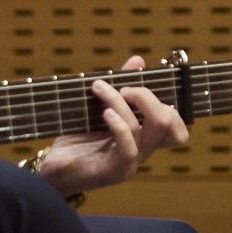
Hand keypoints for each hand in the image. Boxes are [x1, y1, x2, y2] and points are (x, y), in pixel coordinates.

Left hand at [34, 55, 189, 194]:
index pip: (179, 128)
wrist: (52, 168)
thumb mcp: (99, 108)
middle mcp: (143, 150)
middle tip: (123, 89)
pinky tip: (104, 113)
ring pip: (146, 128)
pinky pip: (128, 147)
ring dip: (120, 100)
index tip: (143, 85)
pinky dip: (119, 124)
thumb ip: (121, 87)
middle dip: (148, 96)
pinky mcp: (115, 171)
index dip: (173, 105)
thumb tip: (138, 61)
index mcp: (144, 137)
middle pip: (169, 123)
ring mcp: (131, 162)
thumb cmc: (78, 139)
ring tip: (100, 89)